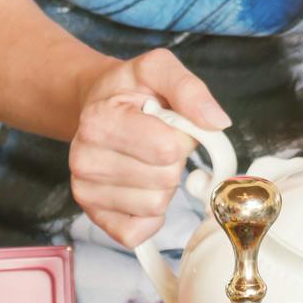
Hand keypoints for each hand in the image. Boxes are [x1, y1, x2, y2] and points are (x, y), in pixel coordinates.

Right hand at [67, 49, 229, 248]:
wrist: (99, 103)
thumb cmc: (131, 89)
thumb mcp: (158, 68)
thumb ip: (189, 89)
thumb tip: (217, 122)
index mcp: (100, 119)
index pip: (167, 148)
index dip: (182, 136)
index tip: (169, 123)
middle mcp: (85, 158)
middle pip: (164, 180)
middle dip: (174, 161)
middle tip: (159, 142)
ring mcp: (86, 190)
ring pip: (154, 206)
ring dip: (164, 186)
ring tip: (148, 160)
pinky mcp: (94, 215)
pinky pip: (136, 233)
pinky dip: (151, 216)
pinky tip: (144, 188)